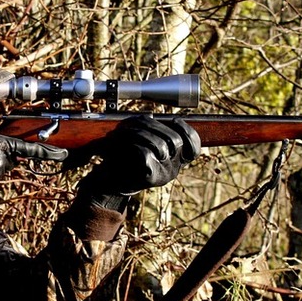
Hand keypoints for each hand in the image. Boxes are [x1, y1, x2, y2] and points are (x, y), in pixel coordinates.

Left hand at [78, 115, 199, 208]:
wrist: (108, 183)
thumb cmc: (124, 160)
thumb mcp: (142, 145)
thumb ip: (154, 133)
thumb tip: (153, 116)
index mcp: (174, 162)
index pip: (193, 147)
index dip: (187, 132)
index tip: (174, 120)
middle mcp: (172, 170)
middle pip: (174, 140)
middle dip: (152, 126)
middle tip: (133, 122)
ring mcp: (163, 175)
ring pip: (160, 144)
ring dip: (137, 132)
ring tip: (121, 131)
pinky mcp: (150, 178)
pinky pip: (146, 153)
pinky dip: (131, 144)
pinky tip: (120, 143)